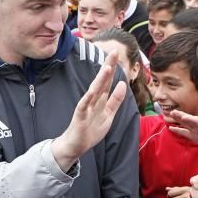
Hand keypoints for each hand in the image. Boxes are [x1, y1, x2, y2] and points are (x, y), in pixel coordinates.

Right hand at [51, 51, 126, 172]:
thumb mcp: (109, 115)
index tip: (118, 53)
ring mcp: (86, 107)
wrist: (75, 146)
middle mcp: (93, 100)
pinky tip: (92, 90)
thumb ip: (116, 100)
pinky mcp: (80, 117)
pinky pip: (84, 106)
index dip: (114, 68)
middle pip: (102, 81)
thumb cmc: (90, 130)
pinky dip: (88, 98)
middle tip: (114, 52)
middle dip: (108, 67)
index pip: (108, 81)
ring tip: (107, 68)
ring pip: (94, 91)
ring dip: (100, 80)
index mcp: (101, 100)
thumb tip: (123, 84)